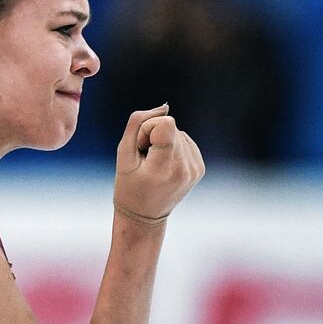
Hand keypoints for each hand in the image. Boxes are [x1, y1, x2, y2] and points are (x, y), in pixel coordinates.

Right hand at [113, 104, 204, 220]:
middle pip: (171, 127)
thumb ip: (138, 123)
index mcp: (164, 168)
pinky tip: (165, 166)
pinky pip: (185, 142)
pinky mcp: (199, 168)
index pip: (165, 123)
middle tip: (146, 160)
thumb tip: (164, 107)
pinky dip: (174, 149)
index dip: (148, 130)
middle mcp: (184, 168)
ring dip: (164, 143)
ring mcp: (195, 169)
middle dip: (155, 137)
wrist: (144, 216)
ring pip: (179, 133)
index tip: (142, 149)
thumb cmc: (129, 185)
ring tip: (155, 165)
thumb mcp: (123, 154)